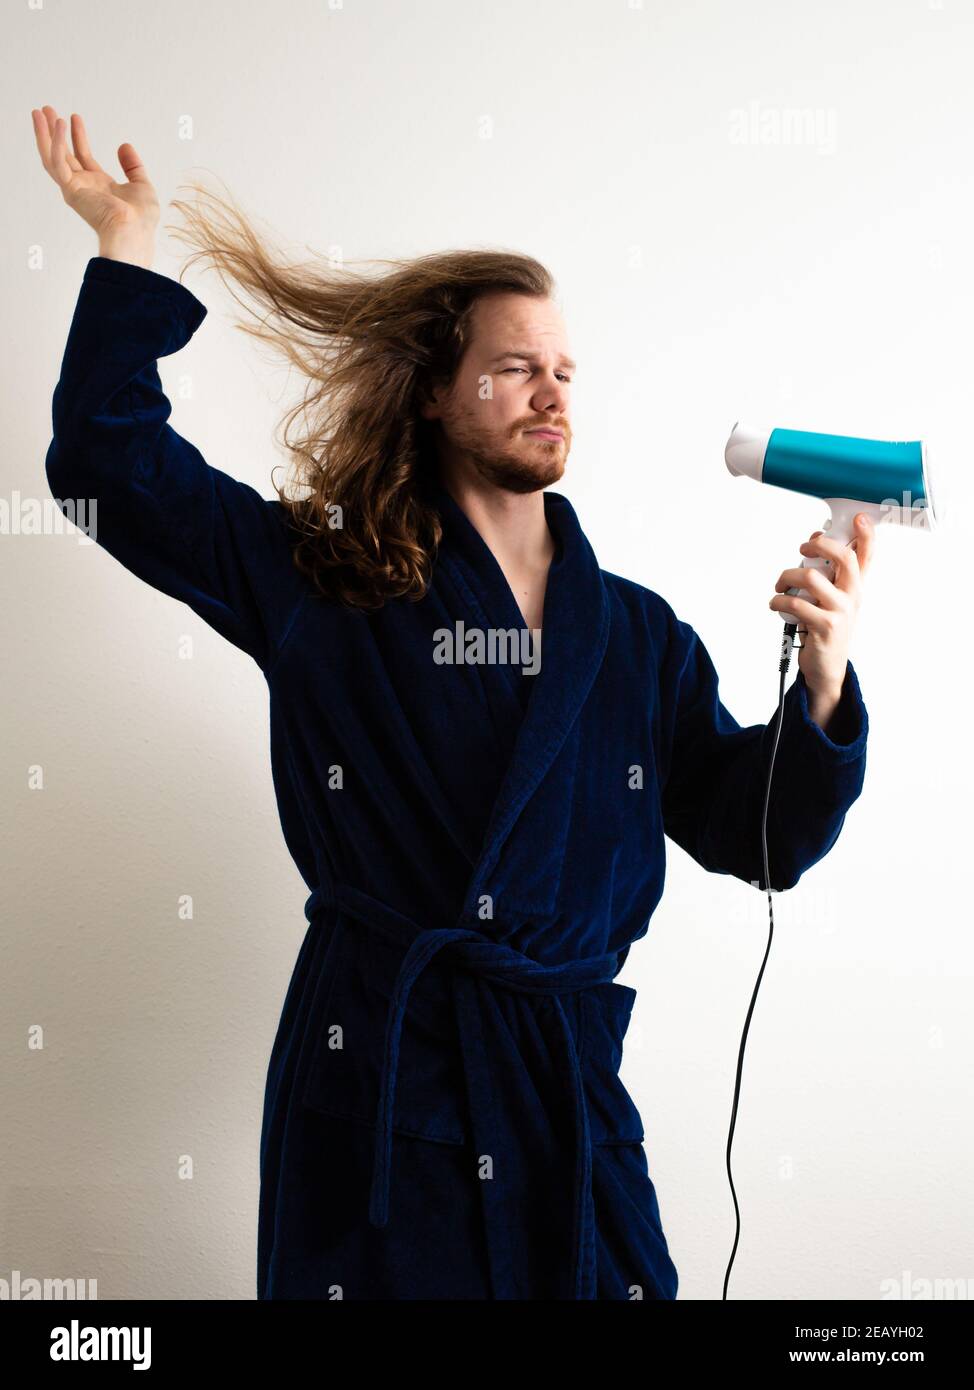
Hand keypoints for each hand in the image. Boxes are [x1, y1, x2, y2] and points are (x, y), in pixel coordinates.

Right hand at [31, 106, 158, 263]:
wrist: (134, 232)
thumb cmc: (140, 218)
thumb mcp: (141, 184)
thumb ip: (132, 165)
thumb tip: (124, 145)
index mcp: (98, 185)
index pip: (82, 156)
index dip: (78, 136)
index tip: (74, 117)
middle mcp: (83, 186)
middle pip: (62, 154)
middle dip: (54, 132)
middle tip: (46, 110)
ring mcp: (75, 188)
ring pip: (52, 156)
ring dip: (44, 134)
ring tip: (39, 112)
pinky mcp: (70, 189)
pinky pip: (58, 163)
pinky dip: (56, 143)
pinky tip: (59, 125)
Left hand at [769, 514, 874, 708]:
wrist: (828, 666)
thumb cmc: (826, 626)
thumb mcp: (833, 598)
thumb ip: (829, 571)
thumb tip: (815, 537)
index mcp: (857, 585)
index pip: (868, 555)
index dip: (867, 534)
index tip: (858, 517)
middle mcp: (854, 596)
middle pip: (843, 558)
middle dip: (818, 544)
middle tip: (803, 547)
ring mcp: (841, 612)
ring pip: (811, 577)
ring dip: (787, 576)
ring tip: (780, 586)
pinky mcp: (824, 627)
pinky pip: (796, 603)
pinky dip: (778, 600)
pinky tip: (776, 603)